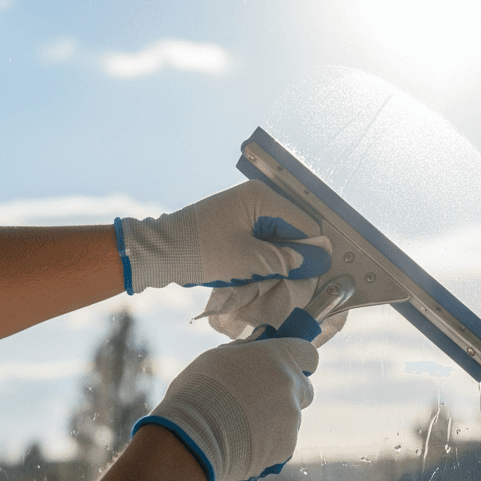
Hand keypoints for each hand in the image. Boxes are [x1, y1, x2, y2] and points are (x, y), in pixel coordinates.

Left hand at [115, 180, 345, 344]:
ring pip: (279, 237)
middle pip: (294, 229)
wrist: (159, 253)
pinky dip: (265, 258)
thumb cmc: (202, 252)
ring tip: (278, 281)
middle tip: (299, 283)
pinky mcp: (236, 224)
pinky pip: (262, 240)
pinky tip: (262, 275)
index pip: (306, 223)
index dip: (314, 250)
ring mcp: (246, 210)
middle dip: (296, 256)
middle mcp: (257, 198)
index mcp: (262, 197)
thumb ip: (287, 259)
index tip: (319, 276)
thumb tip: (320, 259)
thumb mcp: (249, 260)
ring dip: (279, 260)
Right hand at [131, 336, 317, 480]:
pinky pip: (282, 442)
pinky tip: (243, 445)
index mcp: (277, 356)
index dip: (299, 362)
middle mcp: (290, 384)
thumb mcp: (216, 358)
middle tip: (259, 402)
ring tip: (241, 429)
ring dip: (275, 421)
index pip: (308, 354)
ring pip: (291, 418)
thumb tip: (258, 341)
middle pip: (303, 389)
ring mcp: (291, 417)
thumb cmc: (197, 392)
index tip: (285, 369)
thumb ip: (245, 351)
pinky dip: (268, 444)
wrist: (190, 438)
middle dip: (287, 394)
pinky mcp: (287, 445)